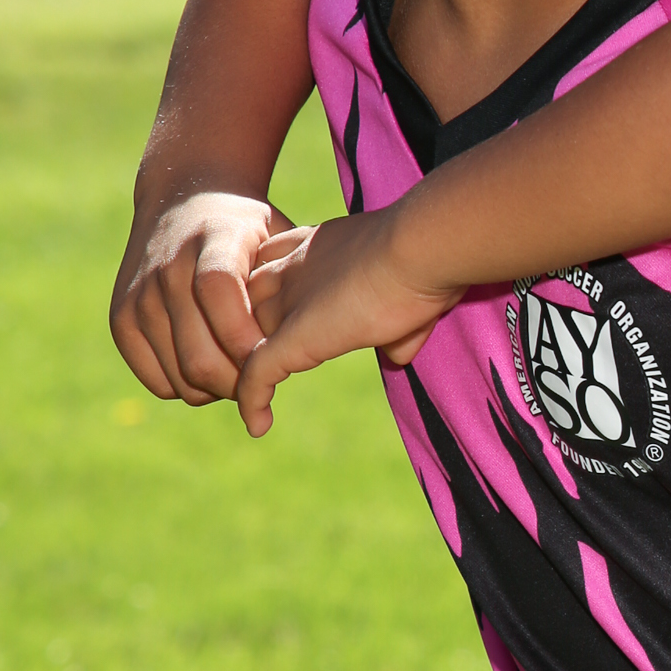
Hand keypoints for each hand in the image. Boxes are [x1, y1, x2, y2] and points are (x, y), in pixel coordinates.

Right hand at [110, 192, 301, 403]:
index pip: (220, 298)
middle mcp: (168, 269)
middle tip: (265, 377)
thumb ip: (293, 281)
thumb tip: (314, 336)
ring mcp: (140, 296)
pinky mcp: (121, 318)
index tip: (275, 357)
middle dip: (241, 382)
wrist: (183, 198)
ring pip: (182, 378)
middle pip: (200, 356)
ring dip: (218, 390)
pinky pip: (157, 381)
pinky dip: (188, 387)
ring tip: (241, 370)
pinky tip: (211, 364)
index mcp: (213, 241)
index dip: (246, 340)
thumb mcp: (278, 235)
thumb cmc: (247, 229)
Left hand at [234, 210, 462, 435]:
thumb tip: (399, 352)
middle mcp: (293, 266)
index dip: (272, 292)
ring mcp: (290, 301)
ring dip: (240, 368)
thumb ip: (398, 321)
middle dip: (244, 330)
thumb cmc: (430, 257)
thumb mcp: (413, 287)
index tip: (282, 322)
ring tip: (247, 401)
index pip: (272, 265)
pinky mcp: (294, 335)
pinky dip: (252, 401)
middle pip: (245, 301)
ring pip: (239, 338)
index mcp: (318, 244)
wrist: (423, 247)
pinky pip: (257, 373)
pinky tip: (258, 426)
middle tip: (252, 365)